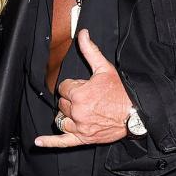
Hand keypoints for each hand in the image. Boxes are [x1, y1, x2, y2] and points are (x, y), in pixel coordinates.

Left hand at [35, 28, 132, 149]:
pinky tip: (39, 141)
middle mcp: (77, 111)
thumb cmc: (122, 92)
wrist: (136, 113)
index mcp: (79, 94)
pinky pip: (62, 141)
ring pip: (61, 119)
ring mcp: (79, 126)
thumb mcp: (105, 68)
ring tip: (79, 111)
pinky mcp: (83, 138)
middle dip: (71, 100)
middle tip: (87, 99)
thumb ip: (90, 51)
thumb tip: (82, 33)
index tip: (85, 87)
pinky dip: (50, 142)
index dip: (73, 86)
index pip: (63, 88)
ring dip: (66, 114)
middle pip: (62, 104)